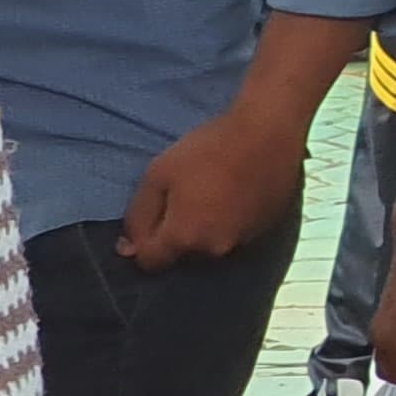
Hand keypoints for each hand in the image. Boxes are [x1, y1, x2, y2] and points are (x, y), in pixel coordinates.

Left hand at [120, 110, 306, 269]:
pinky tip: (236, 196)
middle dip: (178, 237)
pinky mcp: (267, 228)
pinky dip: (232, 223)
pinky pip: (239, 235)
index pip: (151, 262)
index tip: (150, 218)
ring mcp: (245, 241)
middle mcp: (215, 250)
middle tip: (183, 201)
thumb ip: (137, 216)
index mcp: (184, 238)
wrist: (267, 133)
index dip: (142, 244)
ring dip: (207, 230)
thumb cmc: (206, 150)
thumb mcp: (157, 175)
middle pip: (184, 256)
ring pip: (214, 246)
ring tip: (212, 198)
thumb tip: (128, 248)